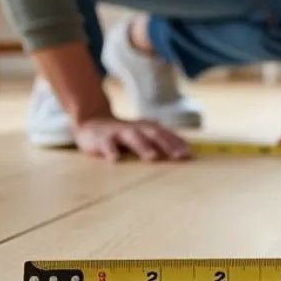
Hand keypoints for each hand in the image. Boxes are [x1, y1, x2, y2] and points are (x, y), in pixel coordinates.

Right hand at [73, 117, 190, 162]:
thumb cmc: (125, 134)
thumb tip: (187, 152)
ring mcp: (119, 132)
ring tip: (152, 157)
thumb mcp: (144, 133)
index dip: (178, 143)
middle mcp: (136, 128)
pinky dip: (111, 151)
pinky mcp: (101, 139)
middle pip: (153, 134)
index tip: (189, 155)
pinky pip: (106, 145)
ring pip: (132, 137)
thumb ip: (162, 141)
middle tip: (178, 156)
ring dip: (143, 146)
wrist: (92, 121)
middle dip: (167, 144)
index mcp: (147, 128)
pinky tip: (115, 159)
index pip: (166, 134)